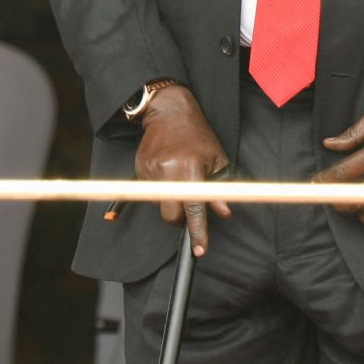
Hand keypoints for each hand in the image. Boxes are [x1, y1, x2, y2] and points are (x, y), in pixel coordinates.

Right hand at [133, 84, 232, 255]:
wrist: (168, 113)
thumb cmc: (197, 135)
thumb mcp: (216, 160)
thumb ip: (219, 189)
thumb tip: (224, 213)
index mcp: (190, 170)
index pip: (194, 210)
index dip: (198, 232)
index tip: (199, 250)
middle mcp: (167, 172)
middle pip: (170, 215)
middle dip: (179, 218)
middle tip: (188, 208)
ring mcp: (150, 172)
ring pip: (159, 204)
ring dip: (169, 200)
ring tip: (177, 178)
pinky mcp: (139, 170)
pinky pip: (149, 192)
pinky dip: (159, 190)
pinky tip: (166, 174)